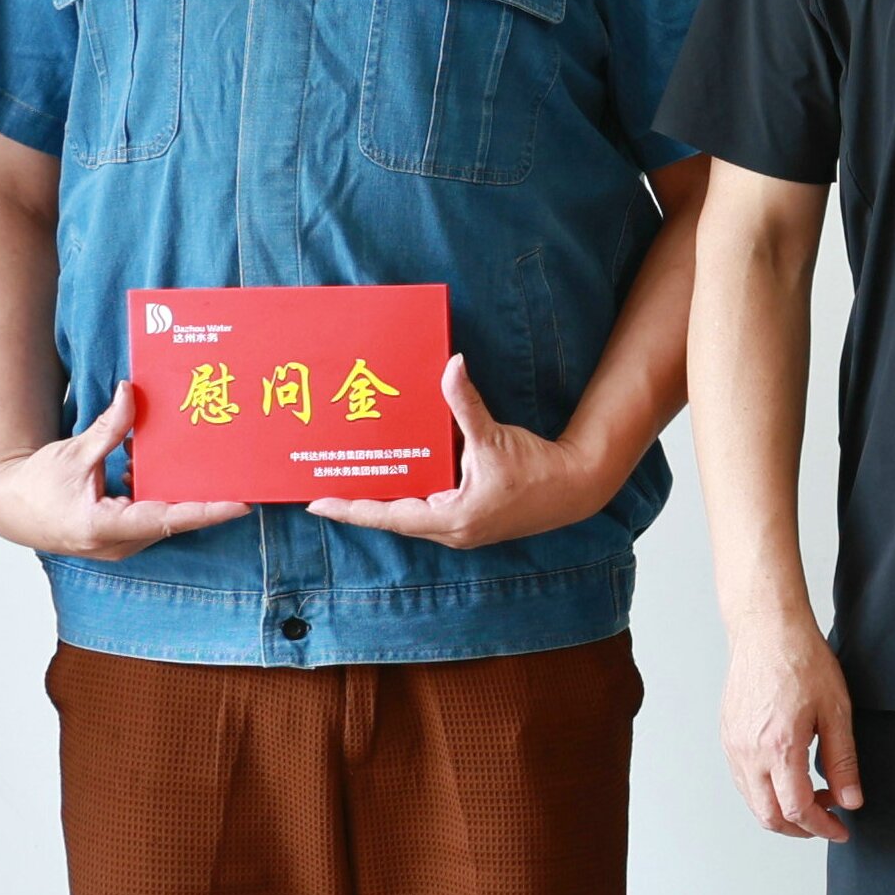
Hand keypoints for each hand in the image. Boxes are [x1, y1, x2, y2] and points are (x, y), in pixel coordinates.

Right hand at [0, 379, 247, 561]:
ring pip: (161, 518)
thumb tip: (131, 392)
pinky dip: (154, 493)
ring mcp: (118, 545)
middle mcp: (116, 544)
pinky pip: (148, 517)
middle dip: (198, 493)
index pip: (168, 519)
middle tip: (231, 471)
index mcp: (104, 526)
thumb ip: (108, 427)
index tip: (241, 504)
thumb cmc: (35, 485)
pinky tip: (146, 467)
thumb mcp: (73, 453)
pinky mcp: (117, 539)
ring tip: (179, 460)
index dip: (207, 511)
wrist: (7, 509)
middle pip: (172, 519)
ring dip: (172, 489)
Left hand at [307, 355, 620, 548]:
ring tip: (348, 481)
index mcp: (453, 518)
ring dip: (382, 499)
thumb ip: (466, 403)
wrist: (577, 487)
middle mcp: (451, 530)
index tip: (317, 502)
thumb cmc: (538, 470)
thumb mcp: (495, 437)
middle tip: (322, 487)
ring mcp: (460, 528)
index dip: (351, 508)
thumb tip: (452, 364)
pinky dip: (407, 493)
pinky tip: (394, 474)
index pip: (390, 516)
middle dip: (358, 503)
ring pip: (409, 513)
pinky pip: (428, 507)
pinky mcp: (468, 519)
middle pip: (393, 518)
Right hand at [722, 614, 863, 840]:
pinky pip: (743, 780)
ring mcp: (734, 746)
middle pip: (769, 817)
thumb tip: (850, 800)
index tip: (841, 829)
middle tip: (827, 819)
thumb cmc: (802, 660)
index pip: (798, 810)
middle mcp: (750, 753)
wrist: (767, 629)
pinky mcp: (728, 737)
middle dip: (801, 829)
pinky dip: (766, 792)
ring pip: (753, 802)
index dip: (822, 827)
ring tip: (814, 795)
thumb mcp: (836, 712)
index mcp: (779, 748)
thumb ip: (843, 761)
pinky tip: (789, 777)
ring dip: (782, 811)